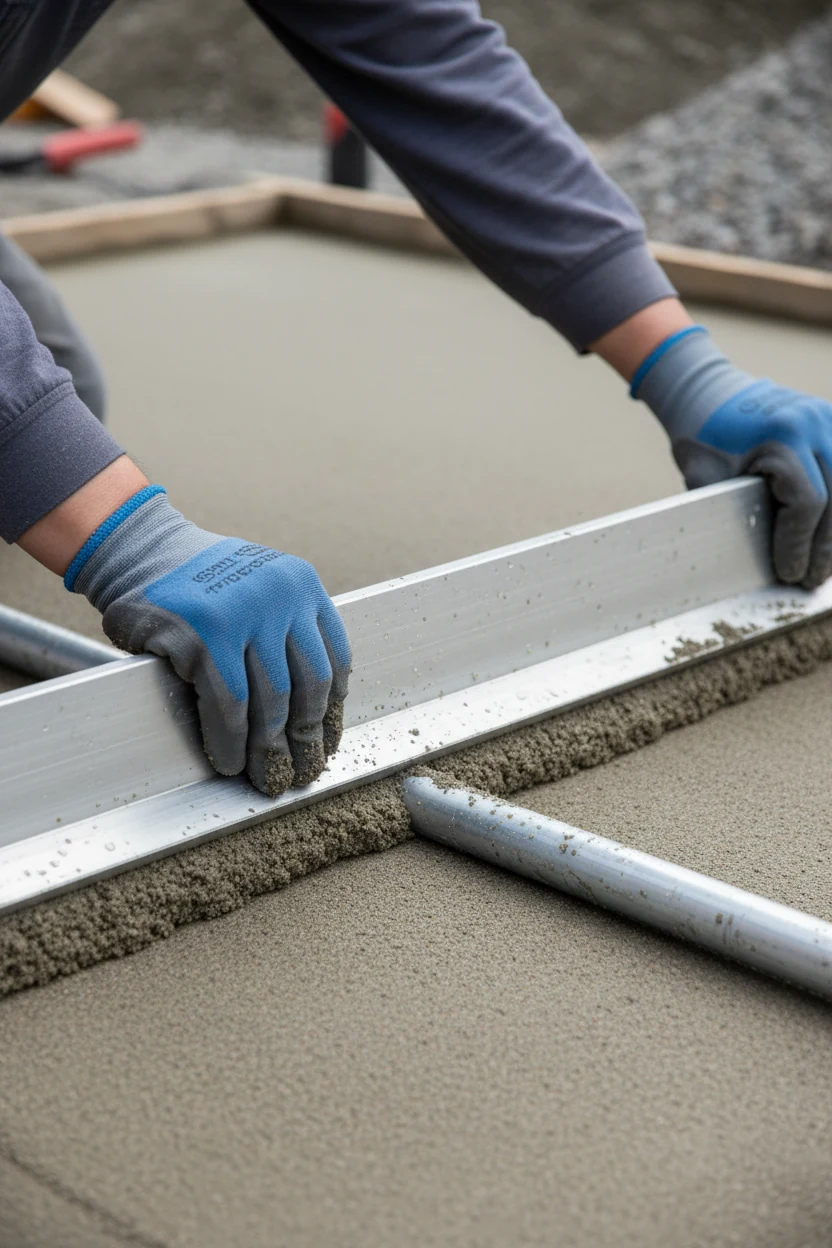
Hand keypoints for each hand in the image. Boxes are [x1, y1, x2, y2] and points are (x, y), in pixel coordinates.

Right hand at [65, 486, 350, 795]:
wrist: (134, 549)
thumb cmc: (197, 583)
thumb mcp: (257, 588)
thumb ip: (284, 632)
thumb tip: (307, 716)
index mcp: (301, 585)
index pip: (335, 659)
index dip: (332, 710)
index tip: (325, 741)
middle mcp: (280, 595)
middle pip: (309, 685)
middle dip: (305, 738)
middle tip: (301, 771)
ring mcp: (242, 614)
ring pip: (271, 701)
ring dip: (270, 749)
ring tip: (268, 776)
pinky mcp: (202, 636)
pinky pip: (228, 705)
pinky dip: (230, 741)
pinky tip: (229, 761)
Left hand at [631, 326, 831, 588]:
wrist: (707, 395)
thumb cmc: (701, 440)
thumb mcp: (705, 481)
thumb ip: (731, 518)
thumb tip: (748, 569)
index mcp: (783, 435)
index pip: (807, 504)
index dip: (799, 546)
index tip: (790, 575)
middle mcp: (815, 422)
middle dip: (824, 548)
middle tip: (809, 581)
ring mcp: (829, 418)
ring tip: (823, 565)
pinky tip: (827, 536)